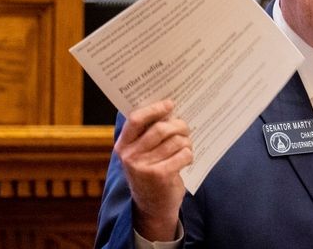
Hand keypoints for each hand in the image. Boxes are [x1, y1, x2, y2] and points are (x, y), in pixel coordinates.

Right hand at [114, 99, 192, 240]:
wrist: (152, 208)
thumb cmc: (150, 173)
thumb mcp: (141, 154)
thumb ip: (147, 133)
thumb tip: (168, 106)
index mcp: (123, 146)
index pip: (135, 119)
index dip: (154, 109)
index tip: (170, 104)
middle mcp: (130, 156)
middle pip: (160, 128)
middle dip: (178, 125)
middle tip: (185, 128)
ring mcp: (144, 167)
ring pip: (175, 141)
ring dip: (186, 141)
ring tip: (186, 146)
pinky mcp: (160, 175)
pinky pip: (183, 154)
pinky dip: (189, 154)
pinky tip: (186, 159)